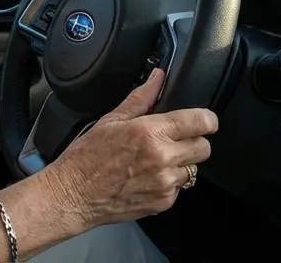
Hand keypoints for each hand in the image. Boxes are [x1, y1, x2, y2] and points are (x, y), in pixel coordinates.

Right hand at [42, 69, 216, 227]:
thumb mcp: (111, 120)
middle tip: (172, 141)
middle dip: (193, 142)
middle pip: (204, 147)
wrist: (73, 195)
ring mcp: (164, 183)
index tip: (203, 120)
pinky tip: (146, 178)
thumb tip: (157, 77)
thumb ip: (140, 98)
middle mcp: (162, 157)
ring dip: (180, 164)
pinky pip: (179, 188)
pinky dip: (168, 183)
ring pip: (193, 169)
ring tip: (153, 162)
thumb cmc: (86, 157)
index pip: (201, 122)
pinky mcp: (163, 202)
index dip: (206, 119)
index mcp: (150, 132)